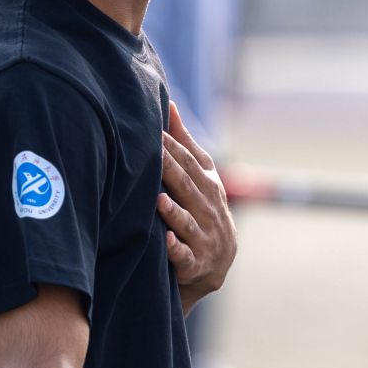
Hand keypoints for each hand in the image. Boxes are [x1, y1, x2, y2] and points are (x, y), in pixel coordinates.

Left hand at [159, 101, 234, 300]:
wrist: (217, 264)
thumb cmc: (203, 209)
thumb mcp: (200, 176)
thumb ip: (184, 143)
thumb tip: (169, 103)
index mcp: (208, 185)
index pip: (190, 162)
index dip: (172, 147)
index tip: (153, 131)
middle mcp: (209, 208)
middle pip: (187, 186)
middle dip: (169, 170)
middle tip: (151, 152)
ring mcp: (204, 236)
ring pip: (187, 221)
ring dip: (174, 212)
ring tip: (159, 200)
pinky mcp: (196, 263)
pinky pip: (185, 256)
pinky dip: (177, 249)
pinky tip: (167, 241)